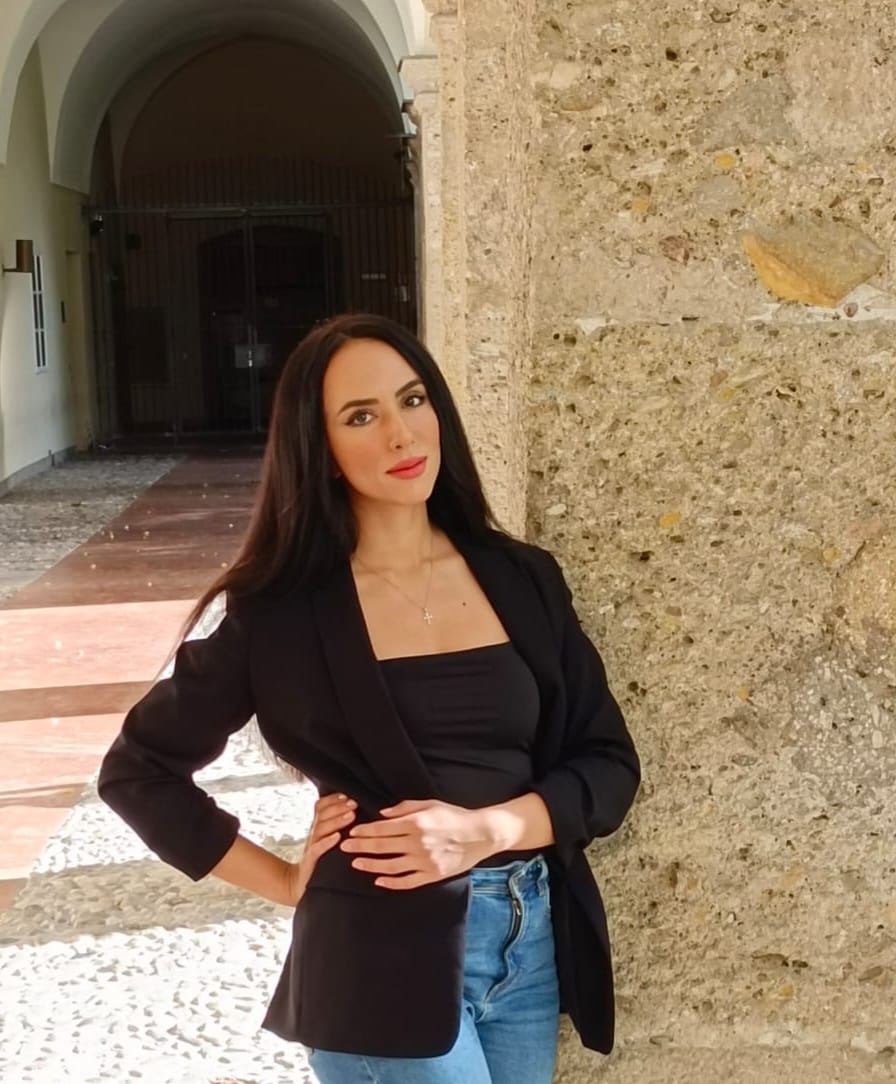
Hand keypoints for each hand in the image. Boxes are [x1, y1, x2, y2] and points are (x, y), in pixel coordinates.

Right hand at [284, 793, 356, 905]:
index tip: (347, 795)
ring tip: (351, 815)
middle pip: (322, 814)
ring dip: (337, 821)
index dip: (332, 799)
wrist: (300, 884)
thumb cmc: (320, 859)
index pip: (321, 807)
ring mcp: (312, 846)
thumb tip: (354, 810)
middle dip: (338, 807)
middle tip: (353, 803)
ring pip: (321, 829)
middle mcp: (313, 833)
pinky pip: (318, 849)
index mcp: (317, 827)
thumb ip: (334, 825)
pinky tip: (338, 837)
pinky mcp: (311, 861)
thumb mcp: (325, 839)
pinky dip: (327, 842)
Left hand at [340, 798, 495, 889]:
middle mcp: (418, 843)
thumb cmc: (454, 815)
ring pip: (390, 866)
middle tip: (344, 848)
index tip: (350, 833)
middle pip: (382, 846)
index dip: (364, 831)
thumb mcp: (430, 804)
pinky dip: (391, 882)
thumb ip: (405, 808)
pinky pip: (407, 882)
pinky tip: (378, 881)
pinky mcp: (432, 875)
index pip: (383, 828)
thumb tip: (382, 814)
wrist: (480, 834)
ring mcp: (425, 861)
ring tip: (356, 864)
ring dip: (370, 865)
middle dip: (360, 847)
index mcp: (416, 823)